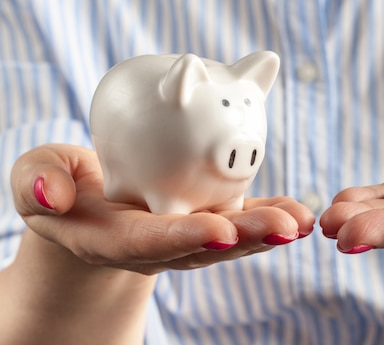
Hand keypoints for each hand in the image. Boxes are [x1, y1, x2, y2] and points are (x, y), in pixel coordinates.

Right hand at [11, 144, 315, 273]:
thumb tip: (51, 194)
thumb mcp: (36, 181)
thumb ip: (37, 183)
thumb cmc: (63, 191)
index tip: (220, 232)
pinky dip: (270, 214)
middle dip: (246, 238)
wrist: (91, 205)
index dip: (184, 238)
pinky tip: (301, 211)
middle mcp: (159, 245)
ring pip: (231, 235)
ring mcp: (187, 235)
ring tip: (303, 219)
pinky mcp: (207, 217)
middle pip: (204, 246)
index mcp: (115, 239)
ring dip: (269, 229)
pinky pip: (241, 217)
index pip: (152, 242)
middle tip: (286, 228)